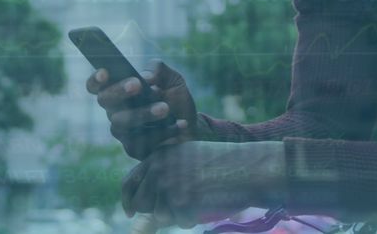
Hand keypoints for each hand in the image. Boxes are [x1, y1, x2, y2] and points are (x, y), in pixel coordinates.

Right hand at [86, 60, 200, 158]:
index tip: (105, 72)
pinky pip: (141, 140)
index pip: (96, 85)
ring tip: (165, 108)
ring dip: (143, 113)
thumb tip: (146, 77)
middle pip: (104, 100)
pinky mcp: (133, 148)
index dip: (96, 79)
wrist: (192, 126)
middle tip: (138, 85)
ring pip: (121, 121)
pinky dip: (164, 131)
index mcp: (119, 90)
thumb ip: (159, 70)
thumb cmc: (176, 99)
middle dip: (119, 91)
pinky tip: (180, 124)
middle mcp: (115, 110)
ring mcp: (121, 131)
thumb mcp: (172, 78)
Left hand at [121, 141, 286, 228]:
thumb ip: (165, 172)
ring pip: (160, 216)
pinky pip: (180, 222)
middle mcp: (158, 167)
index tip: (131, 213)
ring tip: (199, 199)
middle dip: (157, 211)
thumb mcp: (188, 157)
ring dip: (178, 215)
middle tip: (180, 206)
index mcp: (158, 155)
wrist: (248, 166)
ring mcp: (168, 183)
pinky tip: (207, 203)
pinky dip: (193, 218)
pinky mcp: (180, 200)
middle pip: (141, 204)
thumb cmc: (223, 164)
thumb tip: (142, 203)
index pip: (129, 182)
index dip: (128, 201)